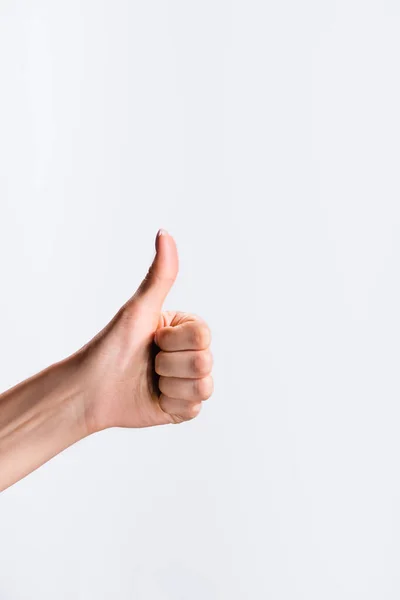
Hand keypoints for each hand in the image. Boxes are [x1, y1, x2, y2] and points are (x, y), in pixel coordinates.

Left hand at [75, 229, 213, 432]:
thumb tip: (164, 233)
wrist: (90, 390)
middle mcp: (191, 353)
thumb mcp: (139, 310)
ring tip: (150, 379)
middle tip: (148, 361)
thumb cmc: (111, 345)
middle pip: (205, 361)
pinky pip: (193, 408)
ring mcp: (189, 381)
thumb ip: (160, 275)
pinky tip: (154, 397)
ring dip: (168, 384)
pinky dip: (169, 404)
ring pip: (202, 386)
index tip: (152, 338)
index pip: (202, 335)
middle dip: (168, 363)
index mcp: (185, 328)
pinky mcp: (183, 407)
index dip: (173, 340)